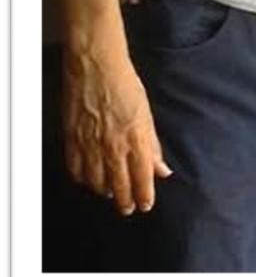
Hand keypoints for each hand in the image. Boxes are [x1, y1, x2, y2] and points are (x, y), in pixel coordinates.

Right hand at [61, 39, 172, 215]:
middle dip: (125, 202)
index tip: (146, 205)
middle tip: (128, 208)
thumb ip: (153, 145)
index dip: (145, 196)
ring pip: (97, 183)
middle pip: (119, 186)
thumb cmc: (125, 85)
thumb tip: (162, 169)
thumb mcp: (146, 114)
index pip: (142, 178)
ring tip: (111, 193)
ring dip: (105, 191)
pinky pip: (77, 171)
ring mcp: (90, 145)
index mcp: (136, 138)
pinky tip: (91, 179)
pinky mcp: (72, 141)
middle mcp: (113, 146)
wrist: (96, 67)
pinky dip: (84, 180)